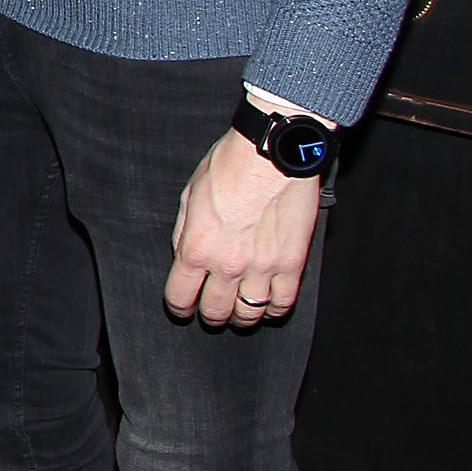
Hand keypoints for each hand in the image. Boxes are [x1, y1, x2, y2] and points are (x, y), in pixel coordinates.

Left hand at [164, 128, 322, 326]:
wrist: (272, 153)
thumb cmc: (229, 166)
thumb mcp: (189, 196)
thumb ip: (184, 233)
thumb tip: (184, 257)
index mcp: (196, 247)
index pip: (180, 296)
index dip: (179, 308)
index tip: (183, 308)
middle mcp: (227, 264)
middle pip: (216, 311)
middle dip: (210, 316)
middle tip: (212, 313)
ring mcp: (262, 267)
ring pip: (250, 313)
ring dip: (243, 317)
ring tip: (240, 313)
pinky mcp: (292, 264)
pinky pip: (284, 302)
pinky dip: (275, 310)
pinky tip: (269, 306)